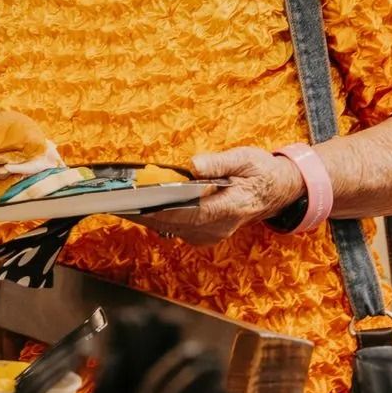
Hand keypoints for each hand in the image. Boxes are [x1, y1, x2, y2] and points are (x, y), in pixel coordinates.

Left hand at [134, 147, 305, 245]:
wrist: (276, 192)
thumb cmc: (260, 171)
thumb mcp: (245, 158)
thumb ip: (218, 163)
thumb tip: (194, 165)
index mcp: (230, 207)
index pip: (189, 213)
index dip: (160, 210)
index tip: (135, 203)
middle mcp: (217, 227)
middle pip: (173, 223)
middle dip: (143, 212)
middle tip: (115, 201)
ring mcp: (210, 234)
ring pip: (171, 228)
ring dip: (145, 216)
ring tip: (119, 203)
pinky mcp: (203, 233)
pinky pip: (175, 228)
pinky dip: (156, 217)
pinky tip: (139, 206)